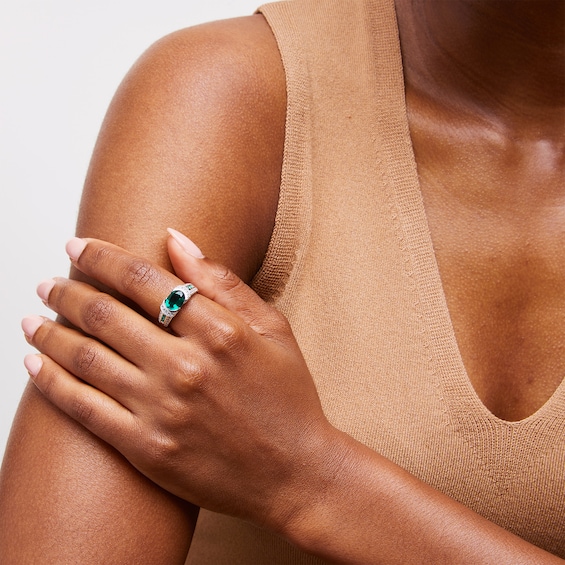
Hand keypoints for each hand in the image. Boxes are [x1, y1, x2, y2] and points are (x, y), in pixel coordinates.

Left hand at [21, 232, 332, 533]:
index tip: (78, 246)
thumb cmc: (288, 396)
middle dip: (66, 291)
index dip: (102, 257)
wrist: (295, 471)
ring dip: (49, 332)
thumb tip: (176, 238)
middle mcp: (187, 366)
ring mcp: (163, 410)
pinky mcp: (147, 448)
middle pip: (105, 314)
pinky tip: (33, 364)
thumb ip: (223, 282)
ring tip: (31, 319)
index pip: (143, 279)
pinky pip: (83, 408)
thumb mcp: (273, 328)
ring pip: (85, 357)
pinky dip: (50, 382)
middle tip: (47, 283)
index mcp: (220, 331)